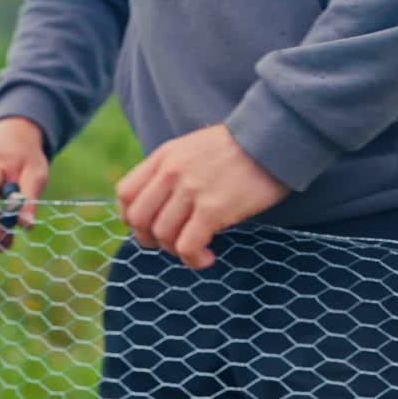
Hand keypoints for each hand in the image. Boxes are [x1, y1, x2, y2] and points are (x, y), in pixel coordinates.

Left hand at [116, 124, 289, 269]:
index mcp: (164, 157)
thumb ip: (172, 171)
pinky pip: (187, 246)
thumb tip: (161, 205)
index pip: (125, 193)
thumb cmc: (238, 149)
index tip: (149, 228)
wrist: (273, 139)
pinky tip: (207, 258)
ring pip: (162, 235)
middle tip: (171, 243)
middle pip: (138, 219)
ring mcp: (191, 191)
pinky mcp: (213, 209)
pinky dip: (193, 259)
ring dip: (175, 251)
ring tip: (196, 250)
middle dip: (150, 239)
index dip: (131, 218)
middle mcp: (172, 173)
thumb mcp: (193, 148)